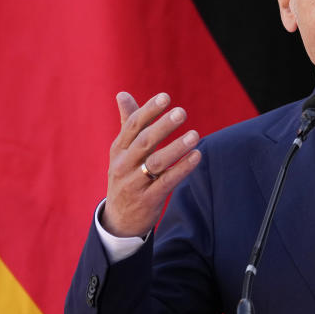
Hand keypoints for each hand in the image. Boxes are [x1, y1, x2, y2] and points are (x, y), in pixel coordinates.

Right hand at [101, 91, 201, 237]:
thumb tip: (122, 93)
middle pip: (144, 142)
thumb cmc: (126, 177)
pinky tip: (196, 157)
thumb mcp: (122, 152)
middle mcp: (123, 165)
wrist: (119, 220)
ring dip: (176, 148)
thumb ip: (127, 123)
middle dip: (163, 126)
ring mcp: (134, 184)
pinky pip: (166, 182)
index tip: (165, 97)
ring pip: (156, 163)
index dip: (148, 111)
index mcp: (118, 150)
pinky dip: (182, 169)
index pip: (132, 126)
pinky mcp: (147, 200)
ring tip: (195, 135)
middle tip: (182, 112)